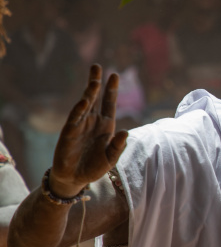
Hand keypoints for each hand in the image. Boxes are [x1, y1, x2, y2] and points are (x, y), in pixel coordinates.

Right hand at [49, 64, 127, 197]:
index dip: (111, 90)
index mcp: (105, 126)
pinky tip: (84, 101)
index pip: (109, 104)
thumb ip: (117, 146)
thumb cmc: (93, 168)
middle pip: (95, 98)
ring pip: (85, 105)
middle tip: (98, 67)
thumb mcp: (110, 159)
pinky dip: (80, 109)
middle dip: (96, 83)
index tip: (115, 75)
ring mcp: (80, 125)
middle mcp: (93, 122)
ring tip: (94, 81)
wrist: (75, 179)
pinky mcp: (69, 132)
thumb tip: (125, 132)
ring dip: (89, 93)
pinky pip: (75, 118)